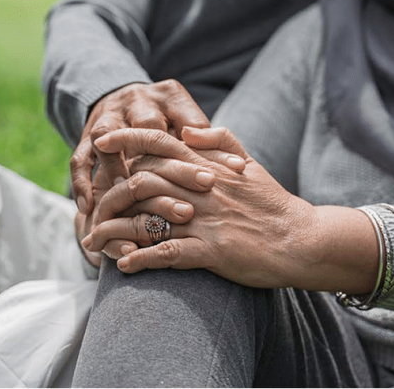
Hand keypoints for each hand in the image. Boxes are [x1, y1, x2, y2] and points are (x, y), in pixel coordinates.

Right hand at [70, 80, 208, 221]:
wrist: (122, 96)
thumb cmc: (167, 117)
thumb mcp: (189, 119)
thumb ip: (211, 141)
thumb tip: (239, 167)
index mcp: (168, 96)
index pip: (187, 122)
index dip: (204, 150)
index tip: (218, 179)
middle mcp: (135, 103)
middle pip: (147, 129)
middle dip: (163, 162)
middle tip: (177, 198)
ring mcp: (107, 118)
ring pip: (106, 140)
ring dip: (115, 169)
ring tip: (125, 198)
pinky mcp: (85, 137)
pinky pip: (79, 160)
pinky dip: (82, 183)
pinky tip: (89, 208)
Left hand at [86, 127, 315, 288]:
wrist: (303, 240)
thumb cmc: (275, 204)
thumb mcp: (250, 163)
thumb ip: (219, 140)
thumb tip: (186, 127)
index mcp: (208, 167)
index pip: (160, 143)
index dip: (126, 139)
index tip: (100, 140)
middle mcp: (201, 190)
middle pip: (141, 181)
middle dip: (108, 194)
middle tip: (90, 210)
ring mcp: (205, 221)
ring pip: (146, 218)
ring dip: (114, 232)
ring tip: (94, 244)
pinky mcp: (212, 251)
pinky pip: (167, 254)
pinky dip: (141, 260)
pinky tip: (124, 266)